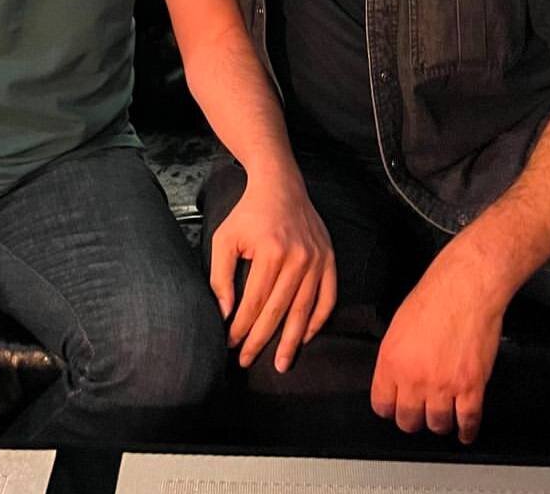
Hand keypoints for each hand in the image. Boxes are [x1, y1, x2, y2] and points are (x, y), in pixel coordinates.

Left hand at [209, 172, 335, 372]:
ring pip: (304, 310)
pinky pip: (327, 297)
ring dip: (291, 340)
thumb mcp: (225, 238)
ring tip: (281, 363)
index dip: (241, 328)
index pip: (254, 302)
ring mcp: (316, 259)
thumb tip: (226, 313)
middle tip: (247, 361)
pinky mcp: (328, 258)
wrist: (280, 185)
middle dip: (261, 340)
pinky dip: (318, 321)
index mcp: (270, 252)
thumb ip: (221, 276)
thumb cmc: (248, 213)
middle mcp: (297, 258)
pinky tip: (305, 337)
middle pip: (278, 311)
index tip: (230, 344)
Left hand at [369, 252, 503, 444]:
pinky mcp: (471, 387)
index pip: (382, 405)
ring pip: (437, 425)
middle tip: (419, 414)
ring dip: (440, 423)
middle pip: (408, 421)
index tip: (395, 409)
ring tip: (442, 416)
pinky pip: (468, 422)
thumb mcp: (398, 326)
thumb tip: (395, 379)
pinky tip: (465, 430)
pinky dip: (467, 430)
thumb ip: (395, 358)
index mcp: (391, 361)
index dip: (389, 409)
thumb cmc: (433, 297)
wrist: (465, 287)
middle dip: (413, 419)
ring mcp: (444, 385)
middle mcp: (414, 378)